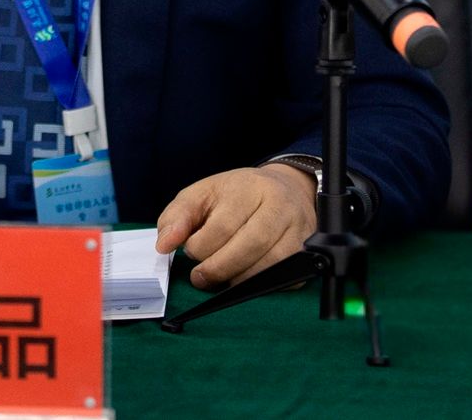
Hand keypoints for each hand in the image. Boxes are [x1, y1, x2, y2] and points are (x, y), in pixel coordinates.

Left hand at [154, 164, 317, 288]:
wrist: (284, 188)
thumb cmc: (236, 195)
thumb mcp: (202, 195)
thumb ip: (177, 217)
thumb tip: (163, 245)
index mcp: (249, 187)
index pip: (222, 226)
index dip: (200, 247)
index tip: (190, 252)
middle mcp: (279, 205)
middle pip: (249, 247)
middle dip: (218, 269)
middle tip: (200, 277)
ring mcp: (298, 228)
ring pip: (269, 266)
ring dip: (239, 280)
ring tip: (222, 278)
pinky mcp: (307, 251)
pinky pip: (285, 278)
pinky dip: (262, 285)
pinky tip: (246, 277)